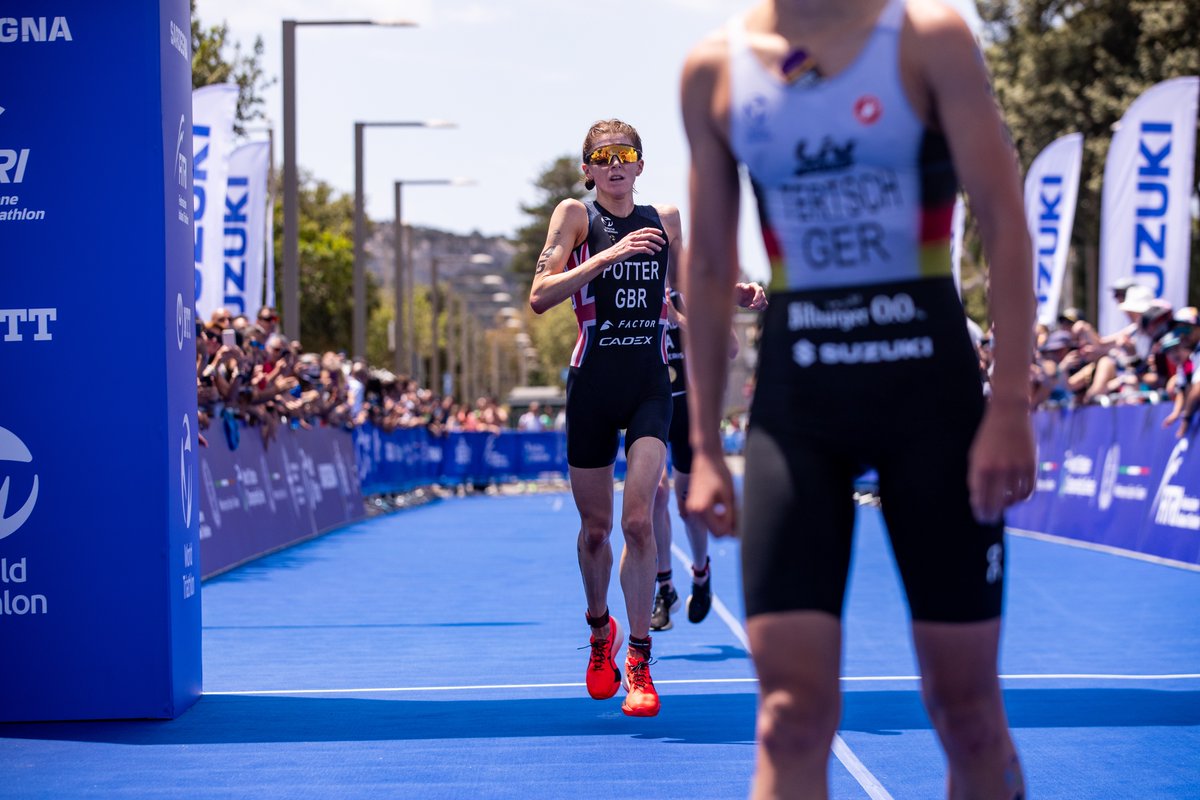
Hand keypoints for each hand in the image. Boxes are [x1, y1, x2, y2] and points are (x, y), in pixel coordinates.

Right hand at [607, 227, 664, 262]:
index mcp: (632, 234)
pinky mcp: (630, 250)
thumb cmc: (619, 250)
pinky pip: (642, 249)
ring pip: (647, 242)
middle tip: (663, 242)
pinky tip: (652, 253)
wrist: (610, 255)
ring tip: (659, 249)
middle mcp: (632, 237)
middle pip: (648, 235)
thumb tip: (646, 243)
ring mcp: (631, 243)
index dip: (654, 230)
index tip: (661, 233)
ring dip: (655, 246)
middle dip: (657, 238)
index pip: (645, 229)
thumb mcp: (628, 242)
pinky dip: (649, 251)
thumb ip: (636, 241)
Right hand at [685, 450, 737, 535]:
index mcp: (702, 510)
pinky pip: (705, 518)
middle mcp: (693, 511)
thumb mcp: (730, 497)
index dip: (730, 529)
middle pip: (714, 531)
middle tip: (733, 509)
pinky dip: (714, 515)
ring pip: (710, 525)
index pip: (719, 533)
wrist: (706, 457)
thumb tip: (734, 535)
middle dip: (725, 525)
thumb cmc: (720, 473)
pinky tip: (718, 502)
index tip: (737, 518)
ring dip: (720, 520)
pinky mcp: (691, 505)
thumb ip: (731, 517)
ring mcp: (690, 508)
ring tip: (725, 503)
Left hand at [734, 282, 767, 309]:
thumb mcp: (738, 287)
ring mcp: (761, 296)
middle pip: (763, 297)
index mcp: (754, 285)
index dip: (757, 296)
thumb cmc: (738, 290)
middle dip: (758, 303)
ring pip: (764, 302)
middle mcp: (759, 290)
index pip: (759, 290)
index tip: (753, 302)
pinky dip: (761, 308)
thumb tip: (747, 288)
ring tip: (750, 308)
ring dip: (758, 306)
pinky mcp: (761, 301)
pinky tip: (754, 308)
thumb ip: (742, 286)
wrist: (738, 296)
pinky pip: (765, 305)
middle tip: (750, 307)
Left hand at [967, 400, 1035, 523]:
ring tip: (1002, 507)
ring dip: (1007, 506)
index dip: (980, 511)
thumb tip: (978, 500)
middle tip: (990, 519)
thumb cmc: (988, 437)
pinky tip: (1015, 499)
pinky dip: (1021, 498)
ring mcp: (1017, 468)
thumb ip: (975, 477)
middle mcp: (999, 469)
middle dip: (992, 514)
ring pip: (1013, 499)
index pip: (980, 498)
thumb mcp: (975, 455)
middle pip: (996, 502)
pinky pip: (1027, 491)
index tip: (980, 517)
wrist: (1009, 414)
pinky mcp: (1031, 465)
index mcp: (981, 467)